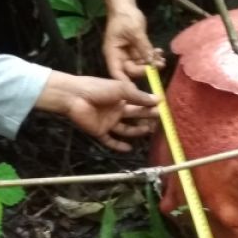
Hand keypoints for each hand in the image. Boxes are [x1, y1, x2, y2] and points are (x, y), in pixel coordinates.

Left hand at [34, 72, 158, 151]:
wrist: (74, 96)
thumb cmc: (98, 88)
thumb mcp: (121, 89)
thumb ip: (138, 96)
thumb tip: (158, 100)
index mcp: (121, 97)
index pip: (139, 102)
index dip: (150, 106)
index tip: (163, 109)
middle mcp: (116, 109)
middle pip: (135, 116)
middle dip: (147, 117)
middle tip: (160, 120)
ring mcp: (108, 121)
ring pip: (126, 129)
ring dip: (137, 131)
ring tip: (148, 130)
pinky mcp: (99, 131)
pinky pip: (111, 141)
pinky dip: (119, 146)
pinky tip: (130, 148)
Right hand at [103, 8, 163, 81]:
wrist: (125, 5)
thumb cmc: (125, 17)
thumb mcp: (135, 31)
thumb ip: (143, 47)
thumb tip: (152, 63)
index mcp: (112, 53)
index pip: (116, 72)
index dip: (125, 82)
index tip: (139, 89)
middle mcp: (118, 56)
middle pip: (131, 70)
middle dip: (145, 69)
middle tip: (159, 65)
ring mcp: (126, 53)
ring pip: (139, 64)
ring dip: (151, 62)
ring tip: (162, 59)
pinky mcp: (134, 49)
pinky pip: (143, 57)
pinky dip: (151, 56)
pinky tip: (159, 52)